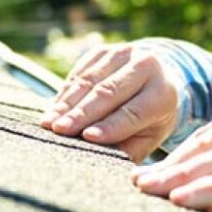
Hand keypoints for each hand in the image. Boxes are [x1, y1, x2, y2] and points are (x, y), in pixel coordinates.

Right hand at [41, 44, 178, 162]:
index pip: (133, 111)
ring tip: (49, 122)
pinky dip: (64, 93)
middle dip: (81, 113)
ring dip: (67, 103)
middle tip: (60, 130)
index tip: (87, 137)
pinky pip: (78, 73)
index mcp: (162, 93)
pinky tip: (52, 110)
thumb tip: (103, 159)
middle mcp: (146, 66)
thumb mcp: (148, 137)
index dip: (110, 125)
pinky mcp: (101, 51)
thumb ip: (128, 148)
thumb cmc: (149, 120)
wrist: (154, 81)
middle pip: (108, 92)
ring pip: (89, 80)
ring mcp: (122, 54)